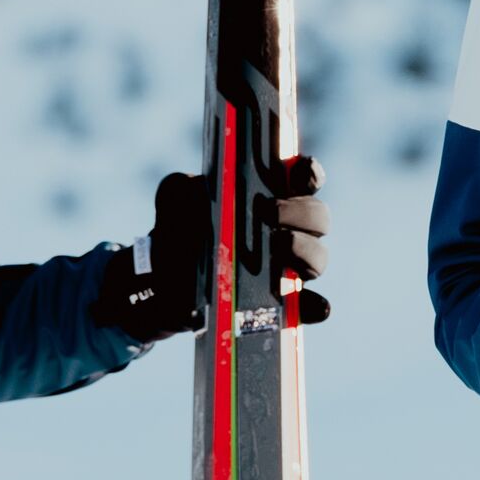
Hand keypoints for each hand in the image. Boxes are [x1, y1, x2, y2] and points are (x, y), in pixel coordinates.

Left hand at [96, 159, 333, 342]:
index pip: (305, 180)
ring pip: (318, 258)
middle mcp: (288, 230)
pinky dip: (316, 306)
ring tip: (277, 248)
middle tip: (270, 211)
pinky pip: (309, 307)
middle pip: (318, 218)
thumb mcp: (174, 201)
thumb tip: (196, 186)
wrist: (162, 283)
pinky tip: (315, 306)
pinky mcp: (281, 303)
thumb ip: (181, 186)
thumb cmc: (178, 232)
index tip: (300, 171)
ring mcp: (287, 268)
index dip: (310, 173)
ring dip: (305, 251)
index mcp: (271, 198)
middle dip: (302, 211)